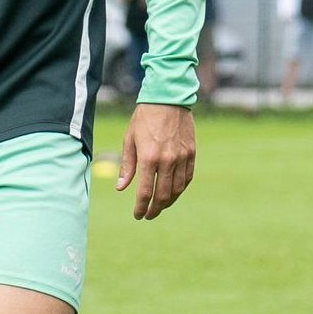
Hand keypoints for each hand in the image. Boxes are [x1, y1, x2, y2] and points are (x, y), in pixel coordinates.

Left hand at [116, 103, 195, 220]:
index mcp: (149, 158)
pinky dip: (180, 188)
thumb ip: (127, 166)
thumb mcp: (129, 140)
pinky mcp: (191, 153)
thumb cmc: (144, 118)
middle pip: (163, 195)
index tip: (137, 215)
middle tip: (148, 215)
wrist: (168, 98)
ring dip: (168, 202)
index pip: (145, 192)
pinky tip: (173, 192)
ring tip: (160, 206)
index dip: (140, 207)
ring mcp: (182, 157)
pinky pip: (187, 178)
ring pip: (177, 189)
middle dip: (155, 209)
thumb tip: (121, 188)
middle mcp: (167, 160)